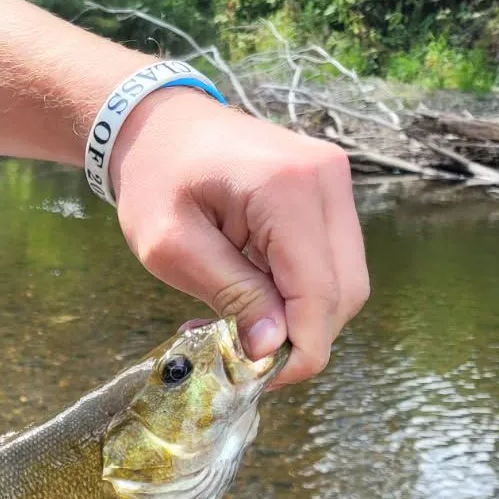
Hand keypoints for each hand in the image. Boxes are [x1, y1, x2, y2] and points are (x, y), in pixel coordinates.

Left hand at [109, 89, 368, 385]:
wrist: (157, 122)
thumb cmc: (154, 178)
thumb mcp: (171, 246)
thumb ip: (229, 294)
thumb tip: (272, 348)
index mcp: (285, 188)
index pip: (320, 292)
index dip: (299, 348)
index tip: (259, 376)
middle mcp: (326, 178)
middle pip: (344, 291)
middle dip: (300, 336)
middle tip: (240, 353)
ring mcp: (334, 180)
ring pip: (344, 280)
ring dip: (299, 315)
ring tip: (238, 321)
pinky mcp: (329, 189)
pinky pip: (330, 259)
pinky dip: (299, 290)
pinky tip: (252, 294)